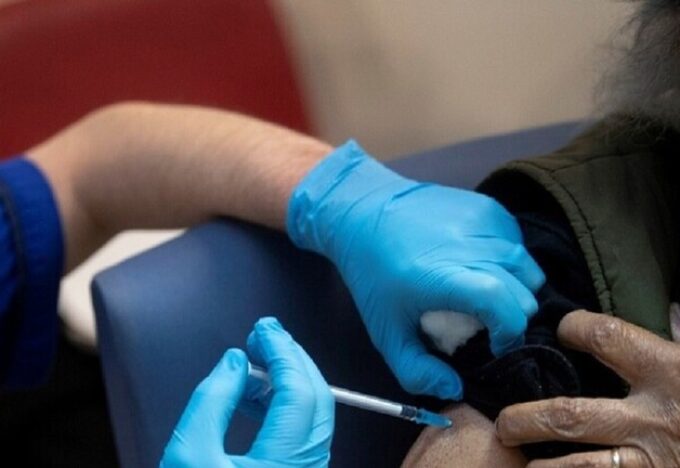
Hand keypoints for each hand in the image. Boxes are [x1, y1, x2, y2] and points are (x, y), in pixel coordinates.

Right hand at [161, 317, 334, 467]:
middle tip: (265, 335)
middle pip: (317, 400)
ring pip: (312, 414)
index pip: (300, 395)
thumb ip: (212, 400)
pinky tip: (255, 393)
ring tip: (254, 362)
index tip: (263, 330)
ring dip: (287, 380)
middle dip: (292, 360)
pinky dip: (282, 405)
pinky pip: (301, 431)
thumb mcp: (186, 455)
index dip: (283, 354)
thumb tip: (234, 361)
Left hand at [287, 140, 543, 399]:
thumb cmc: (373, 275)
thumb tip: (456, 388)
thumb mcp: (385, 332)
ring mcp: (482, 221)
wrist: (364, 211)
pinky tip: (481, 264)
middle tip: (486, 322)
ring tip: (485, 293)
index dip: (510, 332)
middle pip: (525, 291)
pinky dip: (510, 260)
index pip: (507, 305)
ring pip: (528, 266)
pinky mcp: (486, 206)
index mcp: (445, 277)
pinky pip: (518, 242)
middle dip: (513, 315)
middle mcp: (471, 245)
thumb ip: (416, 371)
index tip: (494, 343)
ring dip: (517, 287)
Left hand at [496, 310, 679, 466]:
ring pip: (579, 467)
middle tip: (503, 423)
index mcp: (669, 372)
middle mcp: (655, 418)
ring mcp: (654, 462)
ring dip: (542, 467)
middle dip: (525, 419)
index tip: (560, 329)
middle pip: (568, 415)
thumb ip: (670, 347)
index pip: (604, 336)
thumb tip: (663, 312)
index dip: (573, 327)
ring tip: (522, 463)